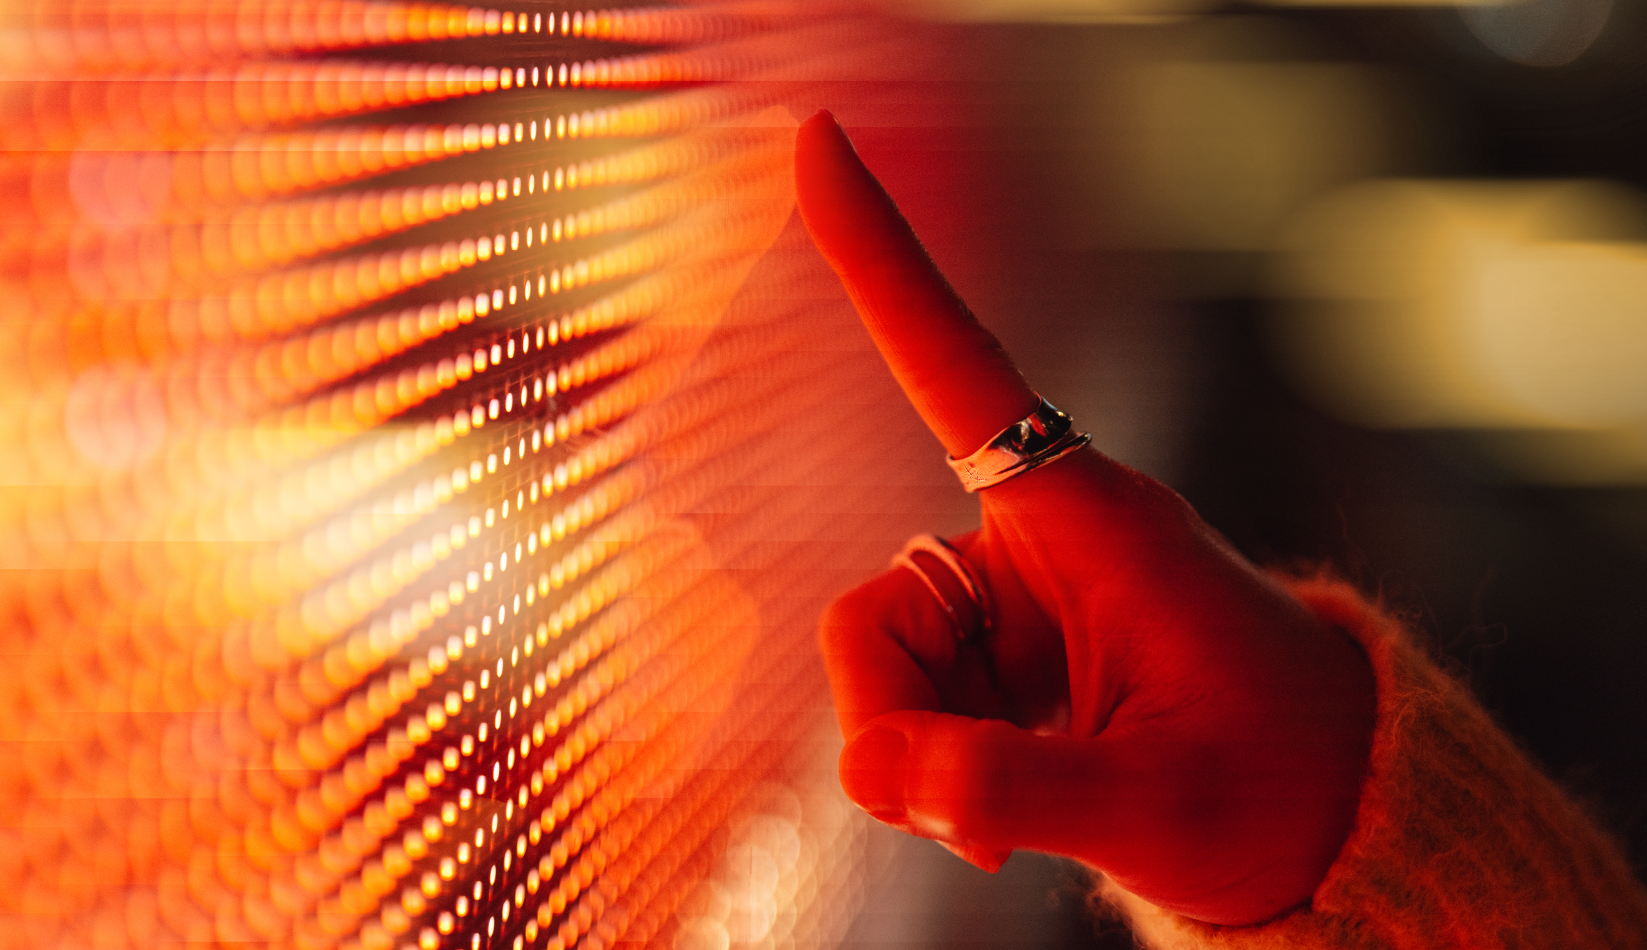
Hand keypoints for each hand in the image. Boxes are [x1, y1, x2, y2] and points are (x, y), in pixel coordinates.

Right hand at [799, 110, 1376, 926]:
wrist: (1326, 817)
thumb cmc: (1279, 787)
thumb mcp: (1163, 811)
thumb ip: (1017, 786)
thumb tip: (882, 770)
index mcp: (1089, 521)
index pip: (957, 368)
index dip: (878, 258)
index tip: (816, 140)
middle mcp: (1033, 541)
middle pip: (874, 607)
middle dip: (890, 722)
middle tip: (960, 819)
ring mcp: (1008, 602)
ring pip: (876, 663)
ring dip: (913, 757)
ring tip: (997, 824)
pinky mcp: (997, 655)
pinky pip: (901, 701)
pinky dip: (924, 769)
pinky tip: (990, 814)